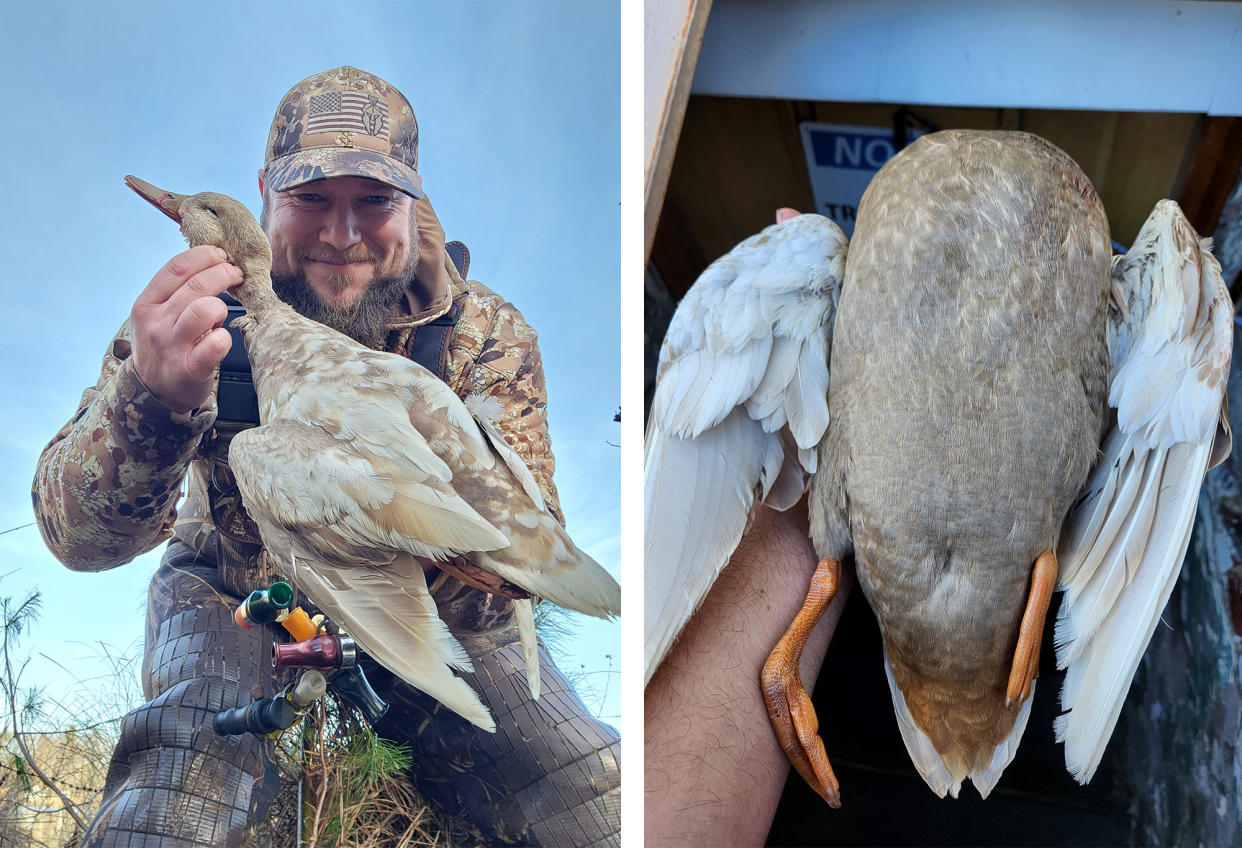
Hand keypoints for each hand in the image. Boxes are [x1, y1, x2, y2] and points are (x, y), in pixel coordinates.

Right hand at [130, 245, 242, 413]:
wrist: (153, 392)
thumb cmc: (163, 346)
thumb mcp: (156, 315)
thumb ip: (176, 291)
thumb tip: (211, 261)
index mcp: (146, 304)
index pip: (176, 268)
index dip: (204, 256)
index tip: (221, 255)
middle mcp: (156, 323)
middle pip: (196, 285)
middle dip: (223, 273)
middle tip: (236, 275)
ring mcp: (171, 346)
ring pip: (205, 309)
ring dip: (222, 305)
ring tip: (223, 312)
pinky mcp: (190, 369)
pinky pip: (215, 345)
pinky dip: (225, 337)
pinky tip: (222, 338)